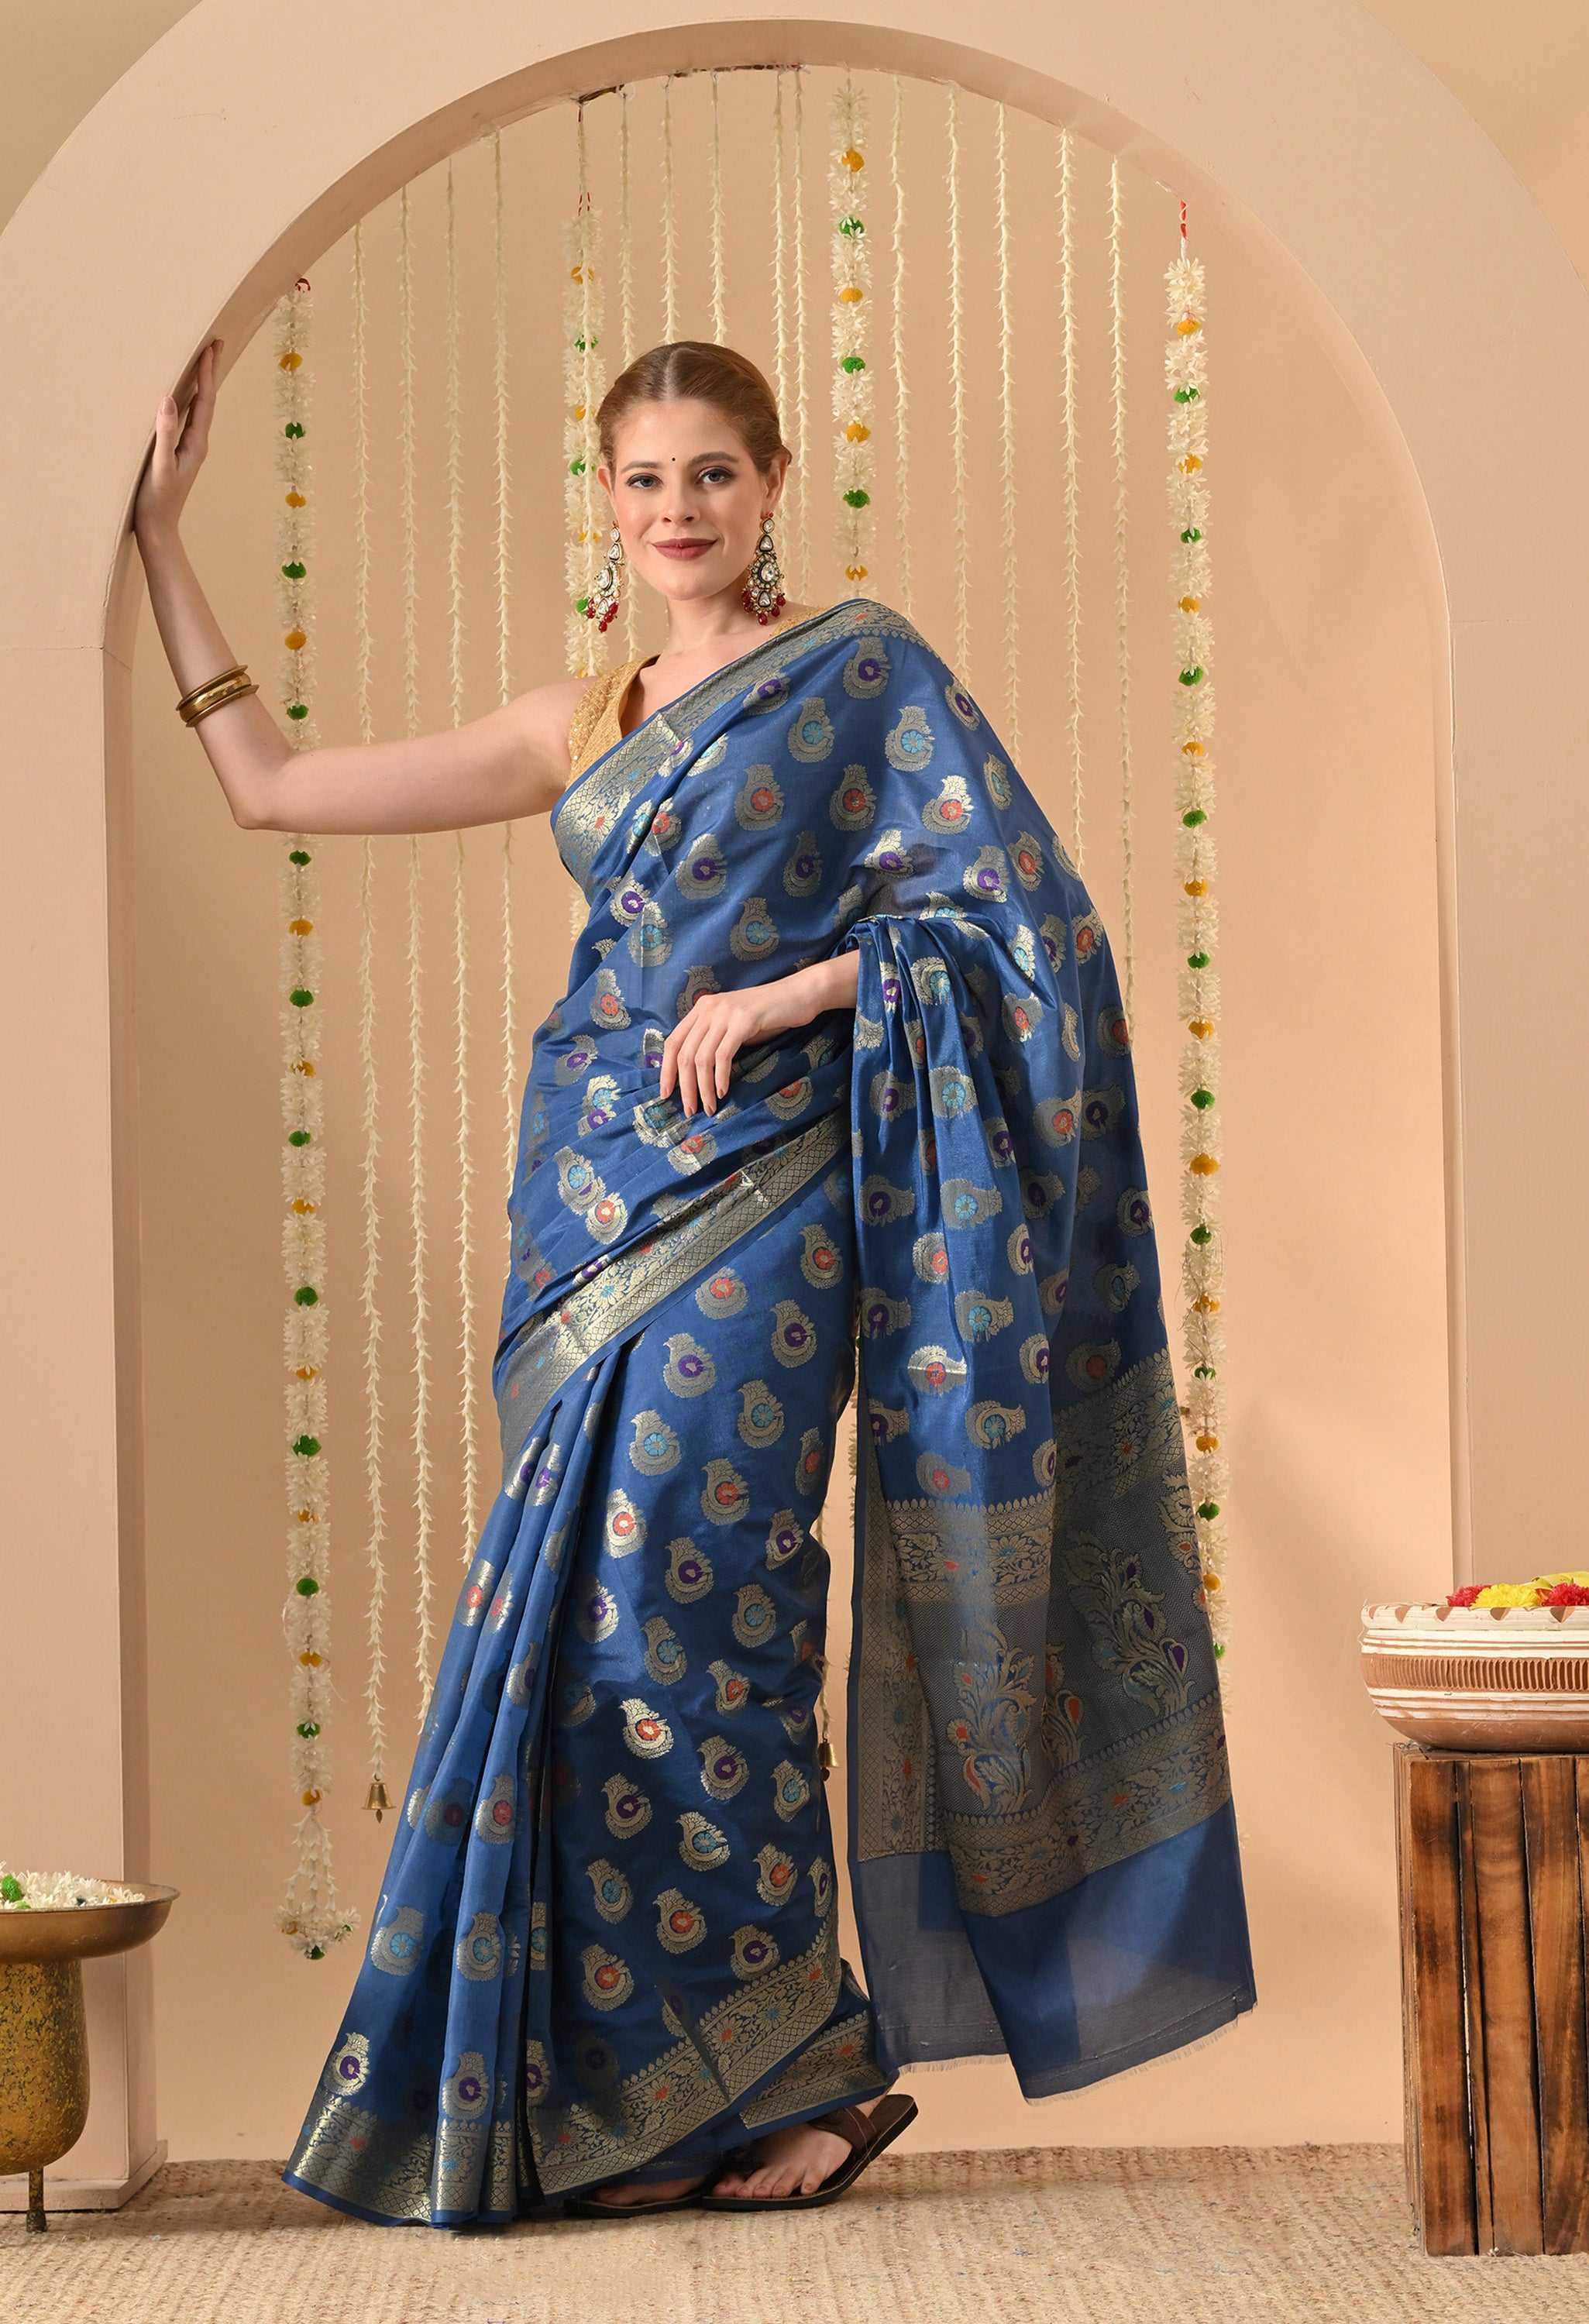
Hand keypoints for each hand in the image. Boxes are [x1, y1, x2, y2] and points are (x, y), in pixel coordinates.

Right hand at [135, 337, 221, 545]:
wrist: (158, 529)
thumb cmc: (157, 500)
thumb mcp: (160, 466)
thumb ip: (165, 434)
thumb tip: (169, 400)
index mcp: (196, 443)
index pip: (205, 401)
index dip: (207, 373)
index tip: (210, 347)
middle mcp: (197, 443)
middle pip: (207, 400)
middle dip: (210, 371)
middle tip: (215, 343)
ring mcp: (188, 448)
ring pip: (198, 407)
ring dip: (201, 382)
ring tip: (203, 360)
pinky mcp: (177, 452)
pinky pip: (186, 418)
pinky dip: (187, 398)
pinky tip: (181, 393)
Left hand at [659, 954, 858, 1115]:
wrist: (799, 994)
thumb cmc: (769, 1015)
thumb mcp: (733, 1025)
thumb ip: (714, 1040)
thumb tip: (696, 1074)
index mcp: (701, 1009)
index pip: (672, 1042)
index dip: (666, 1070)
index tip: (666, 1094)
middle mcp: (708, 1008)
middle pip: (684, 1054)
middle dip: (684, 1086)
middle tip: (689, 1110)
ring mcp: (725, 1013)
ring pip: (701, 1058)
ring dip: (703, 1088)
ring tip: (708, 1107)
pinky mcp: (743, 1021)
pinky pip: (723, 1056)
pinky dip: (721, 1078)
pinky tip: (723, 1092)